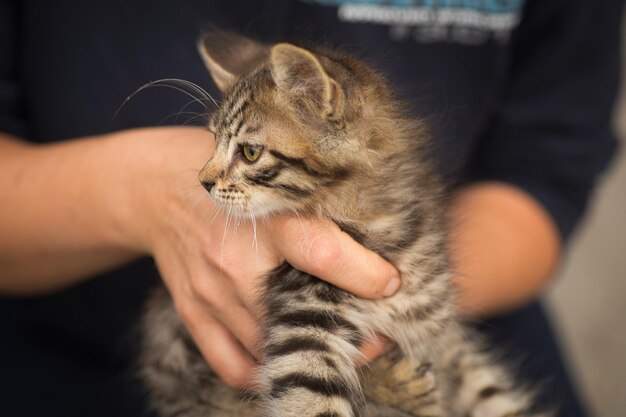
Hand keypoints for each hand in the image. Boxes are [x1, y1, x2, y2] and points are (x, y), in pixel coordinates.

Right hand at [125, 127, 397, 387]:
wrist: (158, 189)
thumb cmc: (230, 180)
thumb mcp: (272, 178)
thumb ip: (314, 204)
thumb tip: (371, 234)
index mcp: (264, 216)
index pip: (323, 252)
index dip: (366, 275)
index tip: (392, 285)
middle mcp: (235, 259)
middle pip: (298, 315)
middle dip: (344, 333)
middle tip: (373, 334)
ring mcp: (210, 291)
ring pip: (268, 346)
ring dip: (305, 350)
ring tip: (334, 343)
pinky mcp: (193, 311)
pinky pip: (230, 364)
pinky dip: (261, 370)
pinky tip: (281, 354)